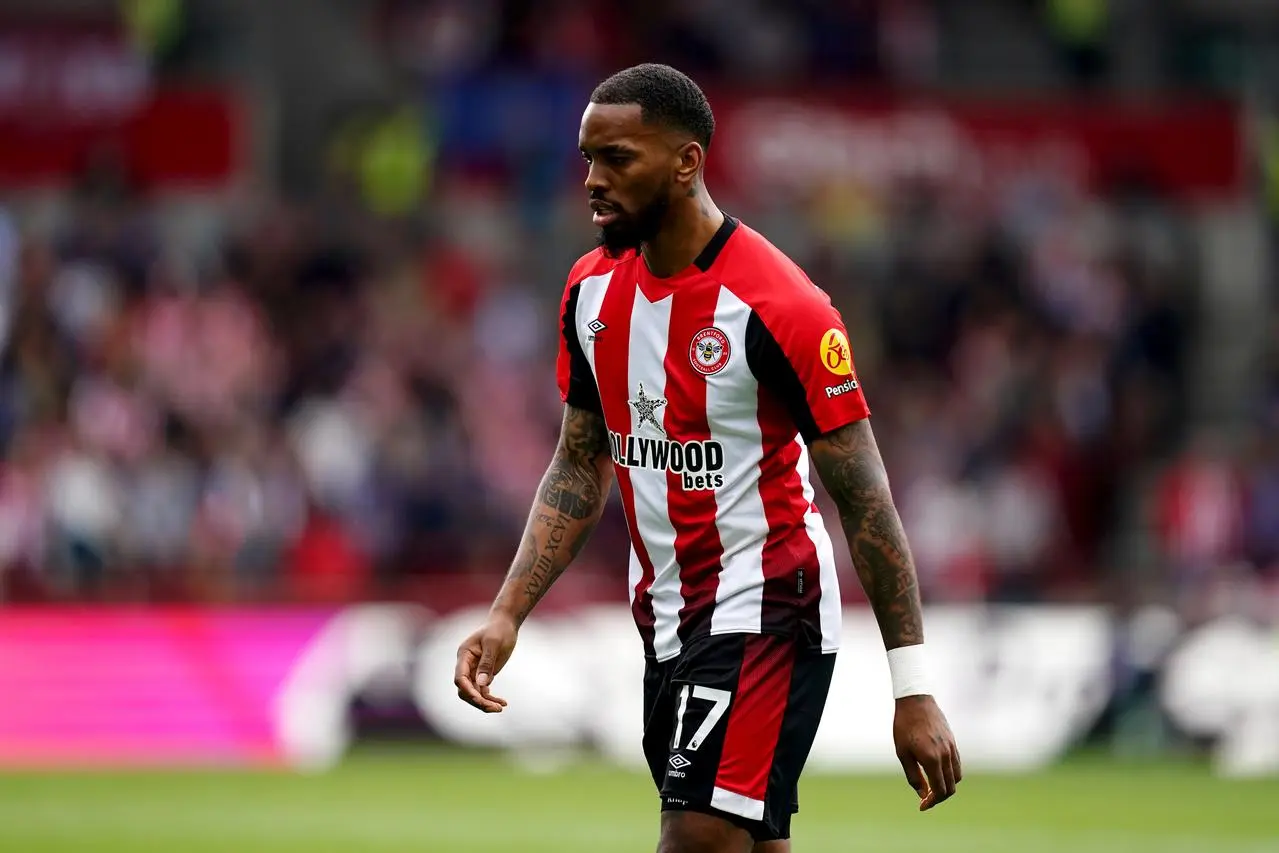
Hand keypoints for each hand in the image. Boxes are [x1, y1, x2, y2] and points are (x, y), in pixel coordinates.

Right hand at [453, 614, 517, 712]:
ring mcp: (474, 670)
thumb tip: (482, 683)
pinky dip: (491, 698)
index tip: (480, 699)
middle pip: (465, 689)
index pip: (460, 678)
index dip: (468, 690)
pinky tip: (503, 703)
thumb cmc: (499, 630)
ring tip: (501, 707)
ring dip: (485, 702)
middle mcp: (466, 665)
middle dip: (478, 701)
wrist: (505, 624)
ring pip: (474, 693)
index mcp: (464, 655)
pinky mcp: (483, 674)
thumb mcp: (494, 644)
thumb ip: (487, 663)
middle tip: (495, 708)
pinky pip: (483, 691)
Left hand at [893, 694, 961, 810]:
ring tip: (932, 787)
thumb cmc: (904, 726)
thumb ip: (914, 776)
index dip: (932, 802)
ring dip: (946, 786)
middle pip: (951, 787)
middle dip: (939, 797)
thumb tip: (923, 794)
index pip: (940, 790)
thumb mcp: (903, 753)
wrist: (915, 700)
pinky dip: (950, 773)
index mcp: (932, 759)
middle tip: (926, 799)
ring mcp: (952, 748)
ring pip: (956, 776)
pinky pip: (957, 764)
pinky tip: (937, 772)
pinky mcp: (953, 741)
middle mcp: (946, 755)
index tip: (922, 806)